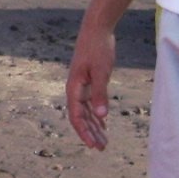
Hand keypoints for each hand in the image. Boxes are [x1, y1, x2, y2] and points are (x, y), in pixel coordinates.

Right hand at [66, 25, 117, 149]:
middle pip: (80, 117)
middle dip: (90, 133)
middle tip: (102, 148)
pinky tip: (103, 123)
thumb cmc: (98, 49)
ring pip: (86, 112)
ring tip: (104, 141)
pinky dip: (96, 115)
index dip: (84, 132)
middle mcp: (75, 90)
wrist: (96, 29)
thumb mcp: (101, 71)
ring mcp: (81, 86)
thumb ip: (100, 93)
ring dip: (94, 126)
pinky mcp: (88, 81)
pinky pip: (90, 104)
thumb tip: (101, 115)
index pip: (76, 116)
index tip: (94, 145)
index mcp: (74, 88)